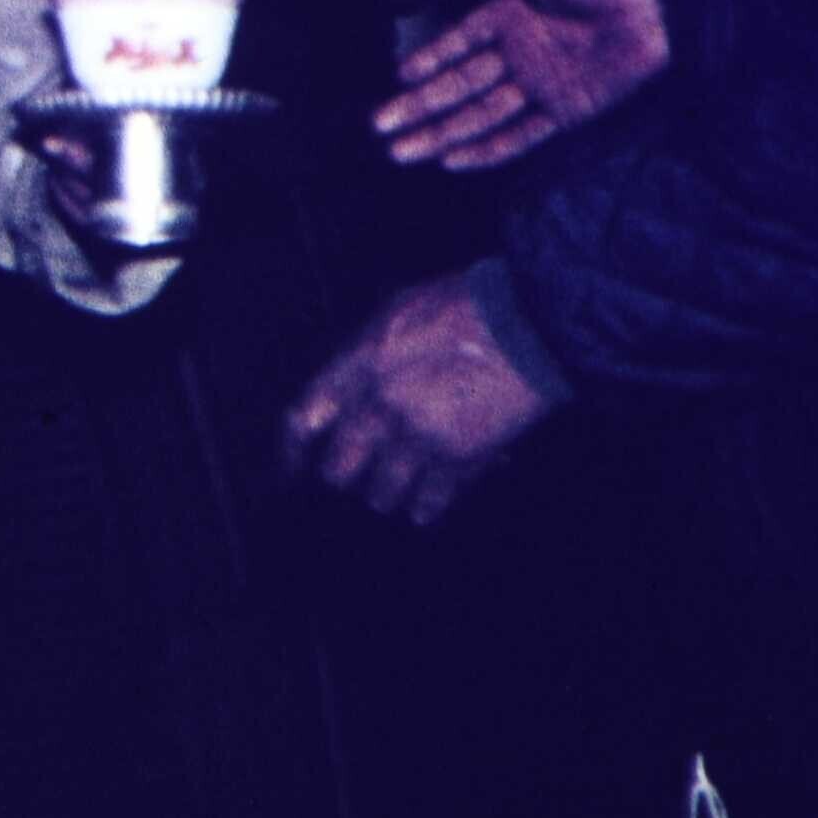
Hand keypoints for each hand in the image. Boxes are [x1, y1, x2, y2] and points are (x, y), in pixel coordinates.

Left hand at [284, 270, 559, 524]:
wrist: (528, 322)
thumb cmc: (466, 306)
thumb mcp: (397, 313)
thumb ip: (364, 353)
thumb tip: (347, 388)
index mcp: (359, 365)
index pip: (303, 418)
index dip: (290, 453)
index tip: (289, 473)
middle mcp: (380, 406)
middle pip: (339, 469)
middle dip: (343, 475)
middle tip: (350, 477)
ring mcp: (419, 436)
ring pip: (381, 493)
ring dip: (384, 494)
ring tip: (387, 495)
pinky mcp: (459, 457)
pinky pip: (431, 500)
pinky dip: (425, 508)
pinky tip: (422, 511)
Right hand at [373, 0, 671, 172]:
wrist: (661, 3)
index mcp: (509, 15)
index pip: (457, 45)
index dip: (427, 62)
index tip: (396, 79)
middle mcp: (519, 54)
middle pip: (458, 87)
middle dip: (419, 107)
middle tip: (381, 126)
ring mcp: (541, 85)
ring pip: (479, 115)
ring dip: (441, 133)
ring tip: (403, 152)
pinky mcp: (566, 111)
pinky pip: (520, 135)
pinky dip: (488, 150)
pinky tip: (455, 161)